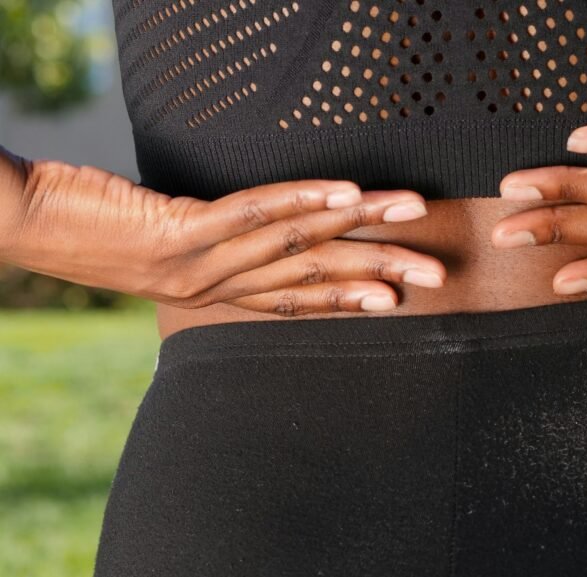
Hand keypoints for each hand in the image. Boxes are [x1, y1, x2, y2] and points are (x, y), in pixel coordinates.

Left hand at [0, 151, 446, 313]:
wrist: (22, 224)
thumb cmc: (89, 224)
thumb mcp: (160, 241)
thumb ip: (212, 243)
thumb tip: (257, 227)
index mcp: (212, 292)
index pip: (295, 297)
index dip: (350, 297)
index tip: (398, 296)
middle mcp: (213, 286)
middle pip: (311, 278)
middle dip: (377, 273)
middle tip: (434, 274)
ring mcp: (198, 262)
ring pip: (295, 246)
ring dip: (359, 227)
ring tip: (410, 213)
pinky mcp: (178, 229)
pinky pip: (253, 215)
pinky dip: (305, 203)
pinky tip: (346, 193)